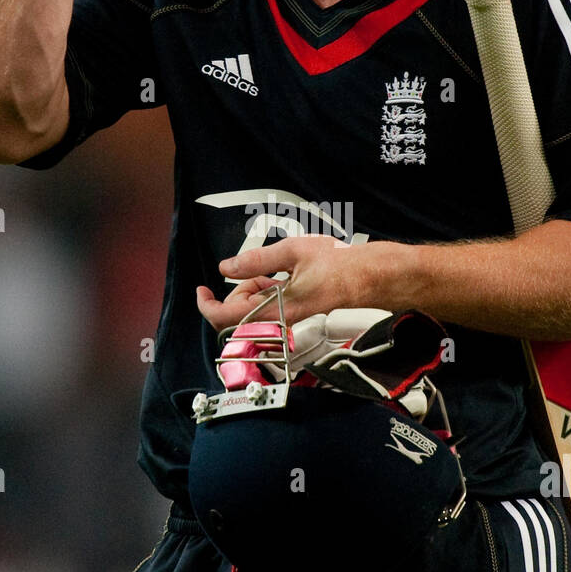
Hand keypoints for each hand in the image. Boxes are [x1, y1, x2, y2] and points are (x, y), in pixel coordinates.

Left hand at [195, 236, 399, 330]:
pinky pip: (268, 306)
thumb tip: (226, 267)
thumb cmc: (338, 265)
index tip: (202, 290)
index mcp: (276, 308)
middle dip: (237, 289)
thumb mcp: (292, 252)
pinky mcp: (293, 313)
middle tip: (254, 268)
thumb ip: (255, 261)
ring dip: (253, 288)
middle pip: (237, 313)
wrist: (367, 277)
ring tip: (275, 269)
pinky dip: (265, 290)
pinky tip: (280, 277)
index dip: (208, 305)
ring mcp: (286, 318)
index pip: (227, 318)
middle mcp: (280, 319)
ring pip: (253, 308)